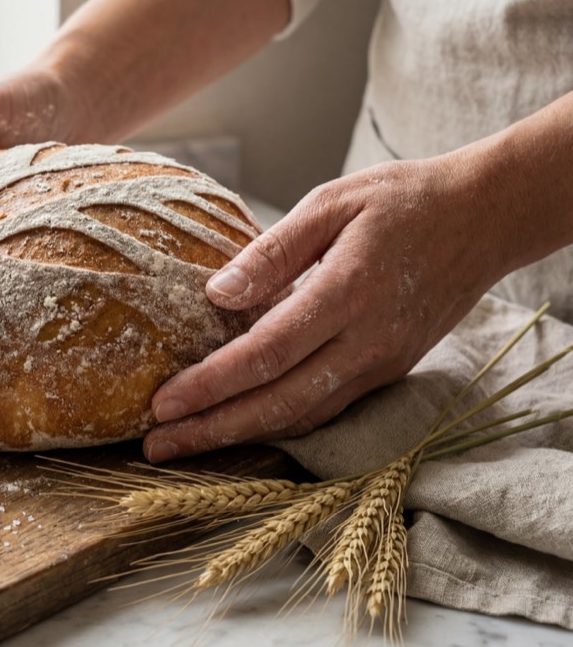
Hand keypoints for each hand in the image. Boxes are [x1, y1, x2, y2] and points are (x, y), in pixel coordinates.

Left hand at [144, 155, 518, 461]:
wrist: (488, 218)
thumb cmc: (404, 200)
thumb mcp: (331, 203)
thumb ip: (272, 252)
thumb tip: (216, 293)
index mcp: (347, 293)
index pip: (265, 354)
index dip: (210, 385)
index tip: (162, 403)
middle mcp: (367, 341)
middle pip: (278, 402)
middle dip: (212, 429)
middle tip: (157, 446)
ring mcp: (381, 364)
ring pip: (303, 416)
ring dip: (241, 435)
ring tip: (186, 444)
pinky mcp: (388, 371)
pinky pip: (325, 409)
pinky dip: (279, 424)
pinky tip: (241, 425)